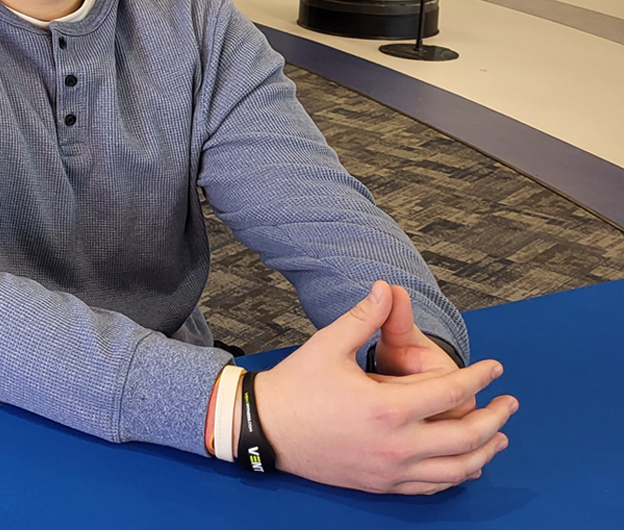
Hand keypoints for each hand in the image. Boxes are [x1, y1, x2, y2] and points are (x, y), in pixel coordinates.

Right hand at [254, 281, 516, 494]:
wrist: (265, 429)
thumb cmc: (296, 386)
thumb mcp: (328, 345)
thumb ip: (364, 317)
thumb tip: (386, 287)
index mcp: (388, 407)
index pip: (452, 393)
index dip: (479, 378)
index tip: (496, 368)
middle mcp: (397, 444)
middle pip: (467, 437)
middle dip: (495, 419)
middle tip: (509, 404)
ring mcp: (391, 470)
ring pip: (457, 469)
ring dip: (485, 452)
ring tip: (499, 437)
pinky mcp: (381, 485)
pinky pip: (433, 486)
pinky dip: (457, 475)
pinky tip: (465, 465)